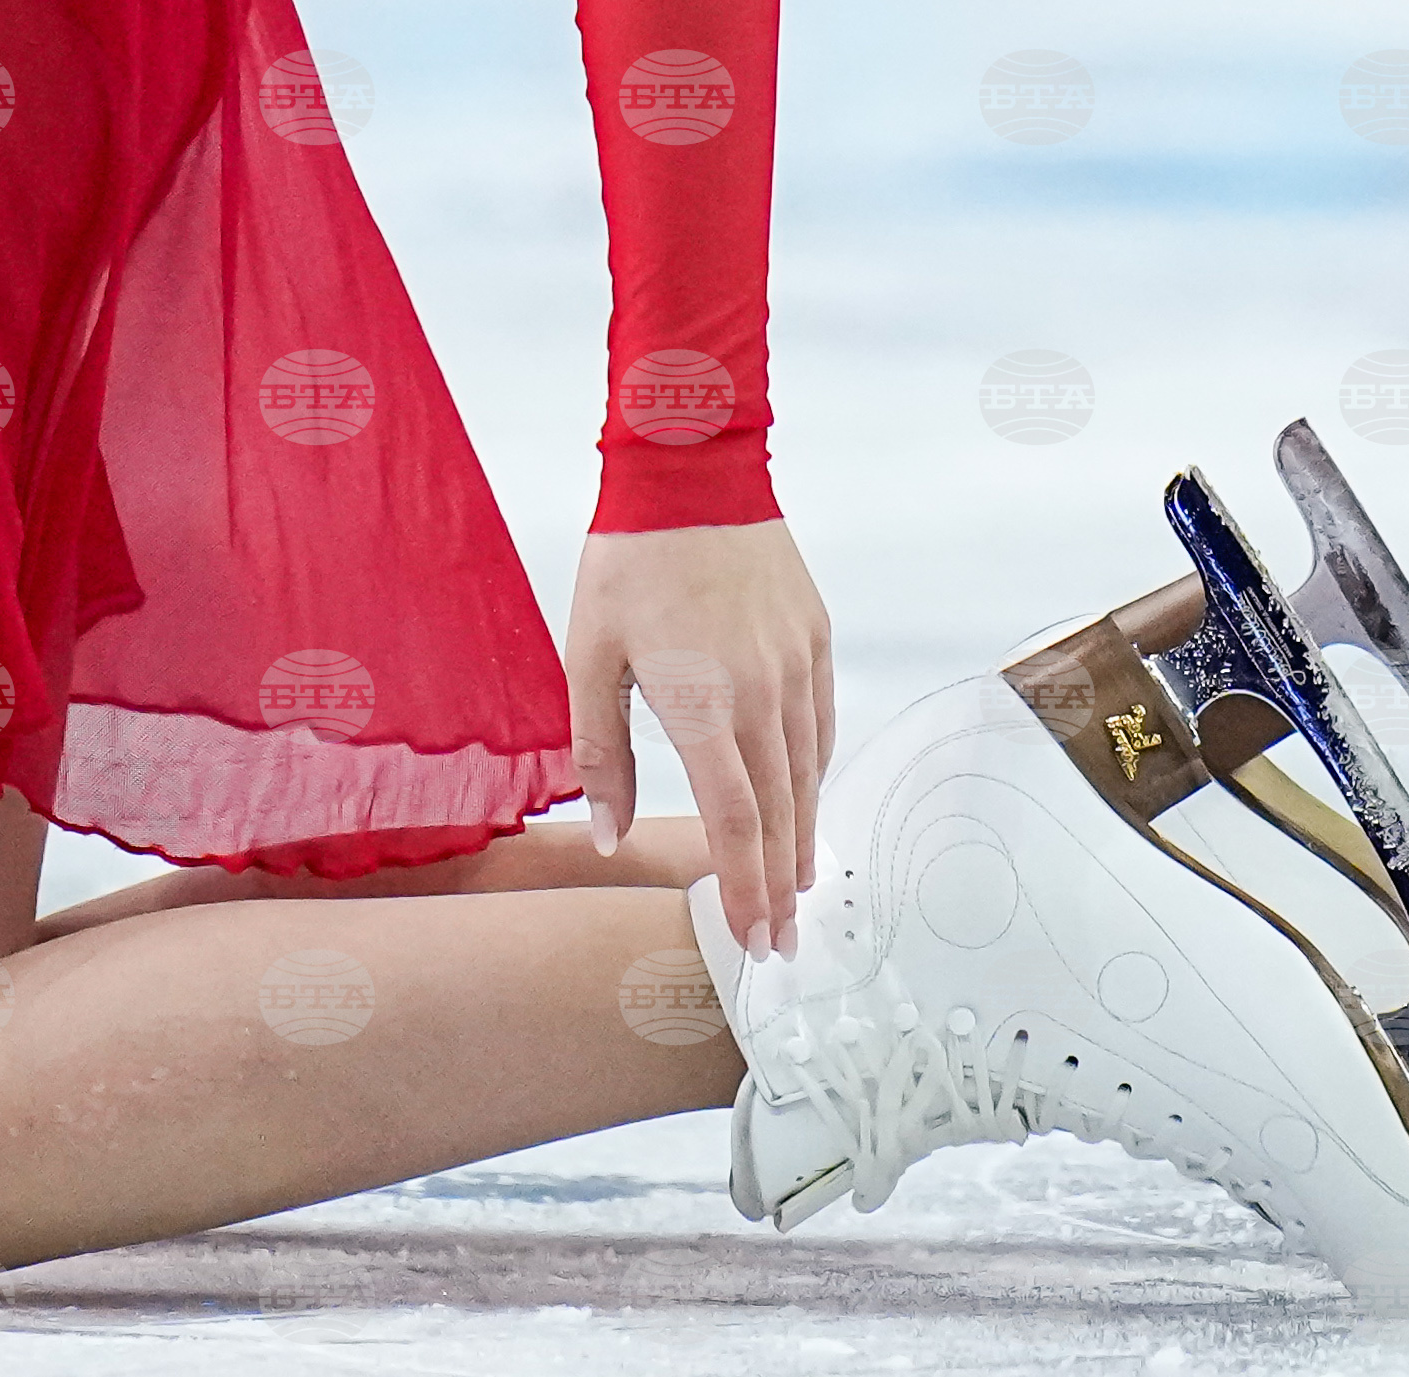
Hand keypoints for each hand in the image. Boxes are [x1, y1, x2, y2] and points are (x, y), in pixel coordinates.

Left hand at [566, 517, 835, 963]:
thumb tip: (608, 833)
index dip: (747, 889)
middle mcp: (760, 693)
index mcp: (702, 704)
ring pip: (807, 773)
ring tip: (797, 885)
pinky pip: (819, 723)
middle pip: (780, 813)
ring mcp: (795, 664)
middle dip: (782, 886)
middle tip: (783, 940)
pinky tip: (804, 796)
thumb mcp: (589, 654)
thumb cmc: (629, 559)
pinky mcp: (813, 636)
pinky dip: (814, 771)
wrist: (692, 468)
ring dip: (803, 837)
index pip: (736, 824)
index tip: (755, 938)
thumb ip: (602, 752)